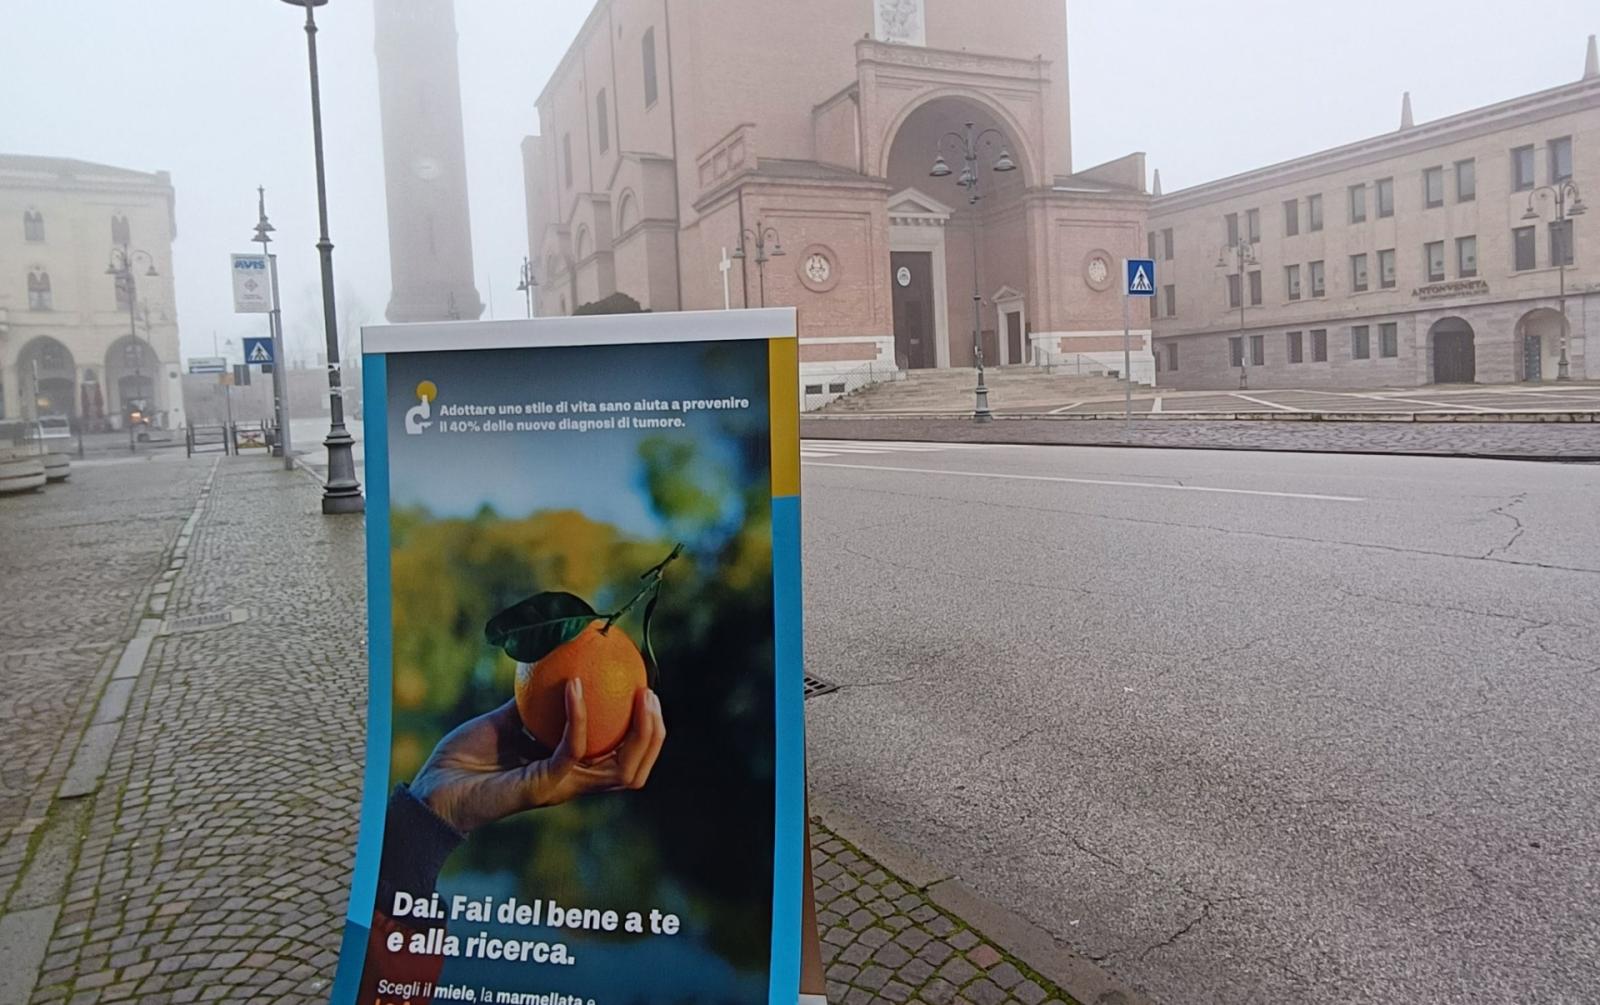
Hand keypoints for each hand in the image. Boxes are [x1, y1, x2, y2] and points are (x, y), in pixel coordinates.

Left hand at [409, 681, 665, 834]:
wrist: (433, 788)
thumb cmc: (466, 757)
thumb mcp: (507, 721)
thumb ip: (534, 701)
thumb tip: (556, 661)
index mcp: (571, 770)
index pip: (624, 758)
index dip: (646, 732)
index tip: (646, 692)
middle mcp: (572, 783)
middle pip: (634, 769)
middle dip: (654, 735)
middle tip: (650, 694)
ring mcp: (560, 787)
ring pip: (619, 770)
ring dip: (637, 733)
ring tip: (639, 695)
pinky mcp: (541, 786)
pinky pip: (570, 749)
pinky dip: (577, 716)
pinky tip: (575, 686)